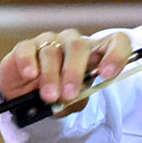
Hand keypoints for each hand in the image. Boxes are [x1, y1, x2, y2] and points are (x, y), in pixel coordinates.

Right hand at [0, 29, 131, 108]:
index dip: (115, 55)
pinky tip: (30, 75)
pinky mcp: (25, 47)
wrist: (29, 97)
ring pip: (52, 51)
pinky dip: (29, 62)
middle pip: (78, 46)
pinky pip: (28, 49)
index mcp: (94, 52)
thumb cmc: (60, 94)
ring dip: (51, 76)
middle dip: (74, 72)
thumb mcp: (74, 101)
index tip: (107, 74)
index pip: (116, 42)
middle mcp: (73, 42)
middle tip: (69, 94)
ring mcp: (49, 41)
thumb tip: (72, 99)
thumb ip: (78, 98)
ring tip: (49, 96)